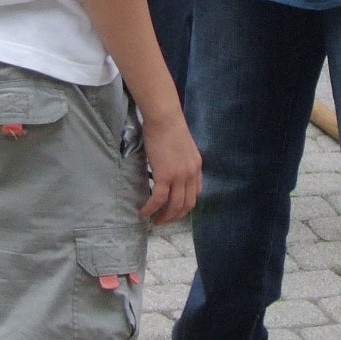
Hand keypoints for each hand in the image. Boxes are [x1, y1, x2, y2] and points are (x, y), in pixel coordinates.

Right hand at [138, 105, 201, 224]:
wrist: (164, 118)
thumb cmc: (169, 126)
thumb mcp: (182, 146)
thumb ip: (180, 159)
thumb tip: (170, 166)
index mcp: (197, 166)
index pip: (196, 192)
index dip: (186, 204)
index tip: (175, 208)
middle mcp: (191, 174)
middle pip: (187, 204)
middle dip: (175, 216)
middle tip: (163, 220)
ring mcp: (179, 176)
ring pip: (174, 205)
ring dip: (164, 217)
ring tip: (154, 221)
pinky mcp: (165, 175)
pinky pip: (158, 198)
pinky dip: (151, 208)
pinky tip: (143, 212)